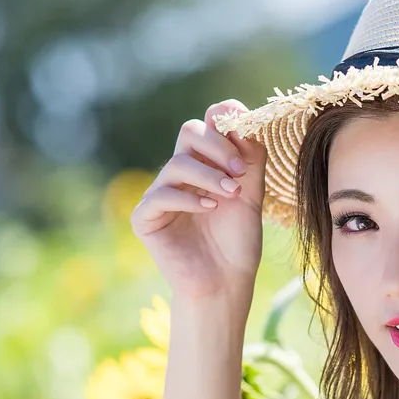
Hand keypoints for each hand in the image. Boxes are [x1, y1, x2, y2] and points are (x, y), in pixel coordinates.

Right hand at [131, 100, 266, 304]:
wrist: (226, 282)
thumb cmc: (238, 242)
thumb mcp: (253, 193)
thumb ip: (250, 157)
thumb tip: (238, 116)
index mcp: (204, 165)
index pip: (207, 125)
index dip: (223, 122)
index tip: (245, 138)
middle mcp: (180, 175)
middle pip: (189, 132)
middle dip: (217, 146)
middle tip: (239, 171)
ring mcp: (160, 195)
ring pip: (177, 163)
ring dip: (208, 176)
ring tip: (231, 195)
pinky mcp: (145, 218)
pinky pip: (160, 195)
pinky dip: (188, 198)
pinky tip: (210, 210)